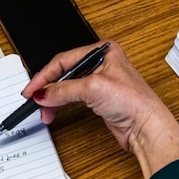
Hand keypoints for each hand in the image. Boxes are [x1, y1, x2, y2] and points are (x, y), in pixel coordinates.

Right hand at [21, 41, 178, 178]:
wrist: (147, 127)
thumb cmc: (134, 102)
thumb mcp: (93, 88)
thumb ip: (63, 89)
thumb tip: (43, 93)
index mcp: (104, 51)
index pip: (65, 59)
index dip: (45, 75)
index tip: (31, 89)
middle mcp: (103, 64)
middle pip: (65, 72)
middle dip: (49, 88)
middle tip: (34, 100)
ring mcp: (102, 82)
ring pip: (68, 86)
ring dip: (54, 99)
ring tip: (45, 110)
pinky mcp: (101, 99)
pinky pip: (74, 98)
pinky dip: (62, 104)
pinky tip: (55, 110)